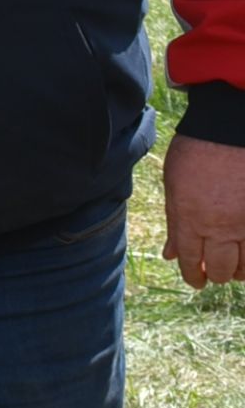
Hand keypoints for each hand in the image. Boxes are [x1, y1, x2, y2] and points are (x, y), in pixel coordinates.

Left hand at [162, 132, 244, 287]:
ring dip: (239, 270)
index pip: (189, 262)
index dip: (192, 276)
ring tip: (234, 266)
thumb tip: (170, 254)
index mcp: (190, 218)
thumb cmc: (196, 150)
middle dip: (215, 276)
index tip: (196, 280)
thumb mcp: (174, 184)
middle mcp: (219, 226)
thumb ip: (174, 223)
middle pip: (219, 269)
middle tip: (214, 273)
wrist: (229, 127)